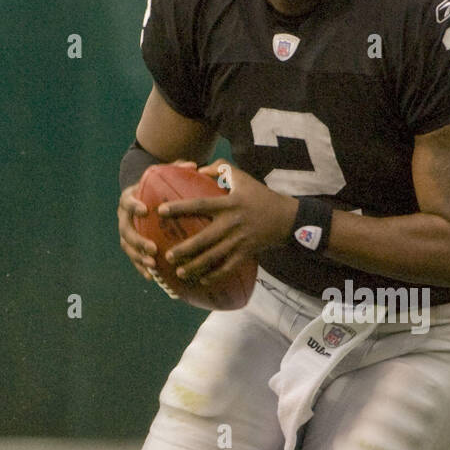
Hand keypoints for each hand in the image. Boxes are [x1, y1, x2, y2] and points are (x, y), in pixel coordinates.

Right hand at [117, 159, 196, 280]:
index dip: (134, 205)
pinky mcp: (130, 246)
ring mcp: (126, 233)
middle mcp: (124, 217)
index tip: (144, 210)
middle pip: (125, 230)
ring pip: (127, 247)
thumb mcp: (164, 175)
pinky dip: (141, 268)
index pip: (127, 201)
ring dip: (139, 257)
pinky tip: (153, 277)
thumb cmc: (157, 186)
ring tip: (153, 264)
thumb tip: (193, 166)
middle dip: (138, 241)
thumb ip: (176, 169)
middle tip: (153, 248)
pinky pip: (134, 259)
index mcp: (129, 198)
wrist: (144, 198)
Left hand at [158, 160, 297, 284]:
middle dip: (185, 249)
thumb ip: (221, 169)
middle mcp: (232, 224)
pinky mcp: (246, 253)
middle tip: (167, 255)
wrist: (287, 218)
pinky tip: (202, 281)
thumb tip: (199, 168)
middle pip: (205, 239)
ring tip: (179, 272)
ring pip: (214, 257)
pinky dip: (216, 275)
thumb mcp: (243, 177)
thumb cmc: (261, 196)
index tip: (161, 211)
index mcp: (229, 204)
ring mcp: (239, 241)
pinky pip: (229, 267)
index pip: (200, 205)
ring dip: (196, 266)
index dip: (180, 208)